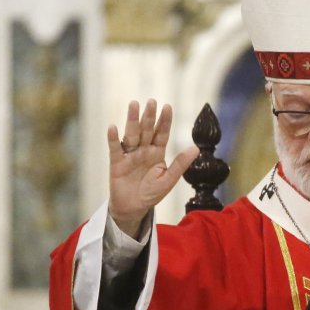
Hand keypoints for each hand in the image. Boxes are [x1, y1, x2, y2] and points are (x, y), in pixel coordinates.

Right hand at [107, 100, 199, 236]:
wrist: (133, 208)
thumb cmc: (151, 194)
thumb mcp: (168, 180)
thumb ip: (180, 164)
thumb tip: (196, 149)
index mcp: (157, 153)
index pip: (162, 133)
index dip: (165, 121)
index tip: (167, 106)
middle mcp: (143, 150)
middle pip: (147, 130)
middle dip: (149, 116)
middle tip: (152, 101)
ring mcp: (130, 155)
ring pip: (131, 134)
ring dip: (132, 120)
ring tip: (134, 104)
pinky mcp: (117, 163)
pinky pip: (115, 148)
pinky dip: (114, 139)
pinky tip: (113, 127)